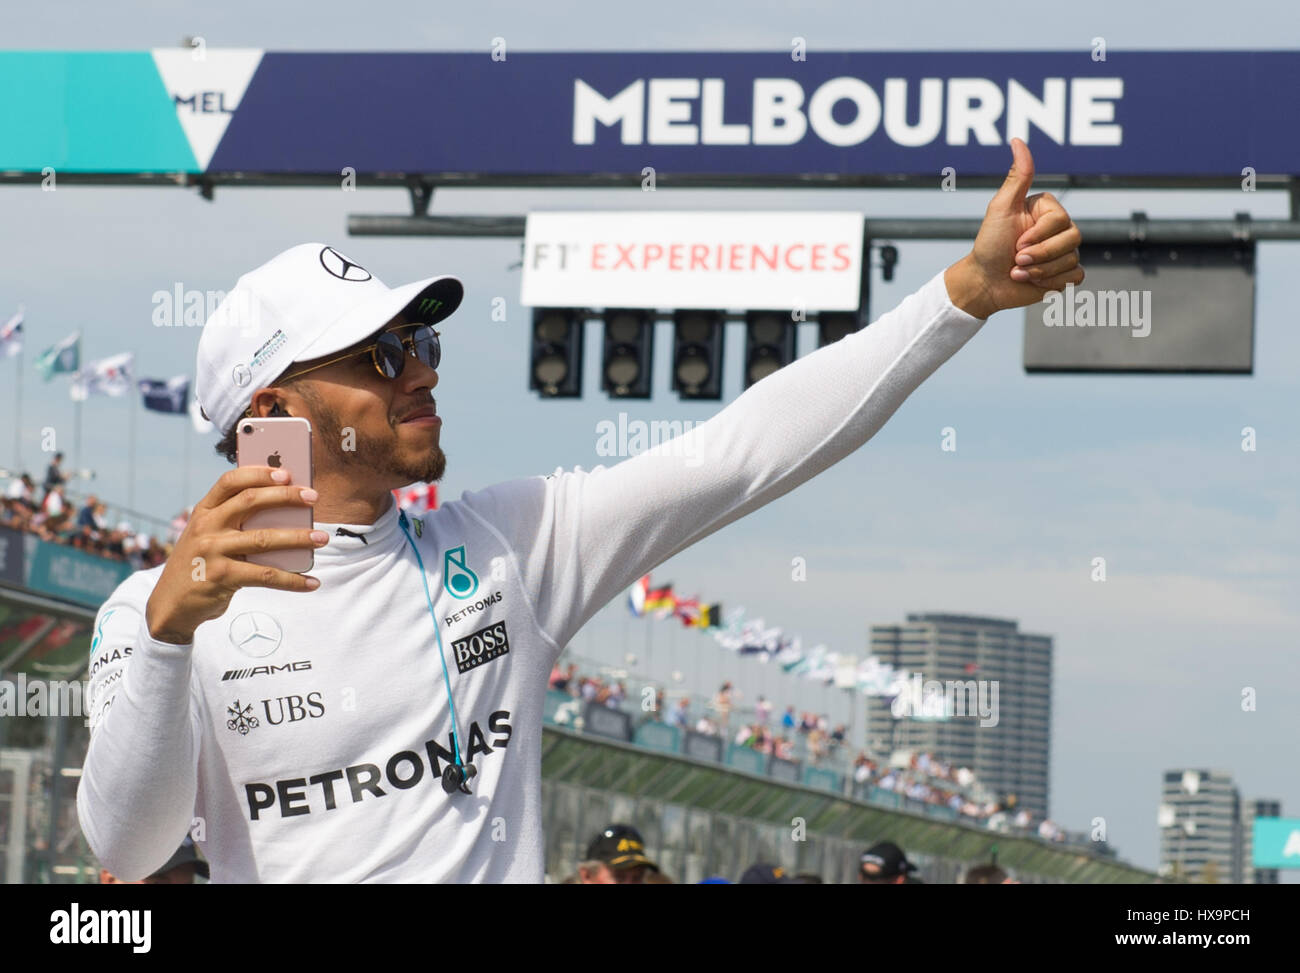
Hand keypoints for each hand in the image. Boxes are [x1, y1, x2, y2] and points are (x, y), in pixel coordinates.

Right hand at [144, 467, 325, 643]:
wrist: (171, 605)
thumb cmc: (201, 564)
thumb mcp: (208, 536)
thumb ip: (235, 522)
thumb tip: (288, 512)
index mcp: (204, 511)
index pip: (231, 481)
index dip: (259, 473)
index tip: (286, 472)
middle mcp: (206, 527)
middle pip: (251, 502)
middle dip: (286, 496)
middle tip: (314, 497)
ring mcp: (212, 551)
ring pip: (265, 539)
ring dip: (299, 538)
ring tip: (322, 538)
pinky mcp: (222, 577)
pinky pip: (266, 575)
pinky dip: (293, 580)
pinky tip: (311, 582)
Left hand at [944, 138, 1083, 319]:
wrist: (984, 282)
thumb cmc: (989, 244)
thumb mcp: (1001, 209)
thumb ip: (1017, 177)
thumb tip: (1017, 140)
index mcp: (1047, 210)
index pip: (1061, 220)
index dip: (1038, 236)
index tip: (1015, 242)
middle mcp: (1059, 229)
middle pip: (1073, 239)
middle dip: (1039, 255)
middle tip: (1016, 260)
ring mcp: (1063, 251)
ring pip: (1072, 260)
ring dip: (1040, 271)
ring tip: (1019, 271)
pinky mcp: (1064, 274)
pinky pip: (1075, 277)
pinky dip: (1051, 283)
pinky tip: (1032, 282)